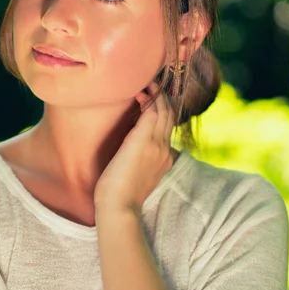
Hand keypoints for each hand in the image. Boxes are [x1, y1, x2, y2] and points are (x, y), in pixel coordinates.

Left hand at [94, 81, 176, 216]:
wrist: (118, 207)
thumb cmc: (120, 194)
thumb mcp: (135, 175)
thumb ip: (139, 161)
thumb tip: (131, 151)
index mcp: (164, 158)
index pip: (169, 127)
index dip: (164, 110)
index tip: (154, 98)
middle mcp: (164, 149)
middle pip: (170, 115)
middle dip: (163, 97)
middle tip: (153, 82)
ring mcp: (156, 144)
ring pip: (164, 110)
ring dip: (157, 94)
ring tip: (147, 82)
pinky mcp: (144, 140)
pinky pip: (152, 111)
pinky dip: (148, 99)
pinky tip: (139, 92)